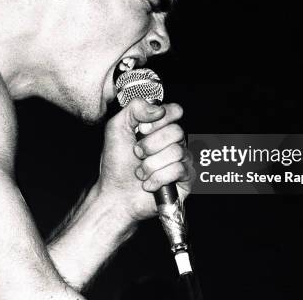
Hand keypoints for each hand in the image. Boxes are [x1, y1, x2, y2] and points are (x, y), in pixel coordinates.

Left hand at [96, 98, 194, 223]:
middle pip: (177, 132)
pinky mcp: (186, 180)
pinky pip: (179, 170)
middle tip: (137, 154)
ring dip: (151, 165)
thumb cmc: (116, 164)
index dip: (158, 121)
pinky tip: (149, 184)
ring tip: (141, 172)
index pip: (175, 111)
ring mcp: (182, 160)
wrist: (115, 194)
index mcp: (161, 127)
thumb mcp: (117, 127)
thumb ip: (135, 108)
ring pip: (176, 152)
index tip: (142, 131)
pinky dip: (158, 178)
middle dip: (150, 145)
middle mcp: (174, 142)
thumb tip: (158, 109)